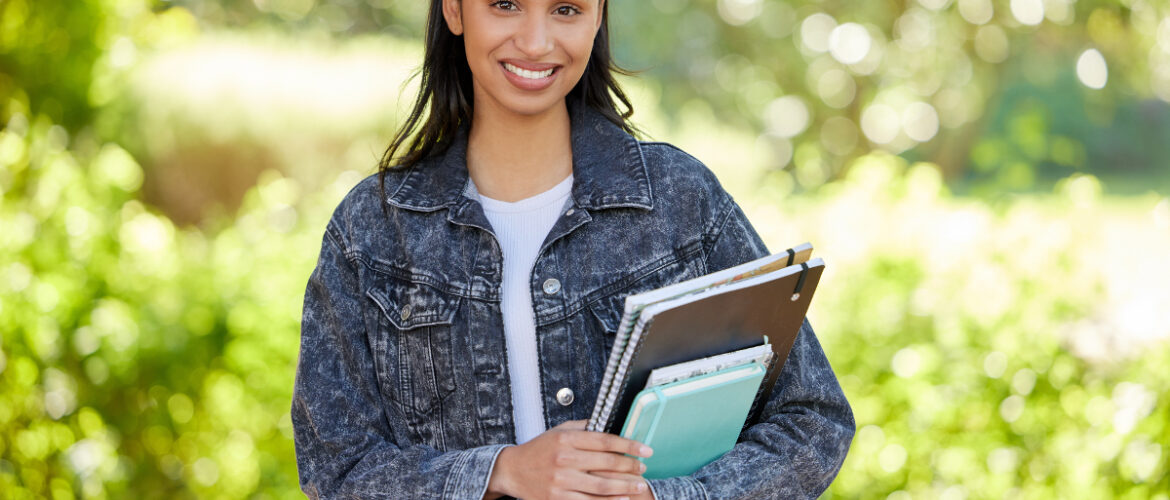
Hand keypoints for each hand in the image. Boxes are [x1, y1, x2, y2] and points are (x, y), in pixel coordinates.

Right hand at [484, 420, 653, 499]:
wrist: (513, 471)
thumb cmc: (538, 450)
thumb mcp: (559, 431)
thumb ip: (583, 427)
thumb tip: (609, 423)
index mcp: (566, 439)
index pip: (605, 441)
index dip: (628, 445)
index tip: (644, 449)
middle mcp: (564, 459)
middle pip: (607, 463)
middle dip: (630, 466)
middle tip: (644, 468)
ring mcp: (561, 481)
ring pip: (602, 485)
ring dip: (626, 486)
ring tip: (640, 485)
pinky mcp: (558, 498)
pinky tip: (623, 498)